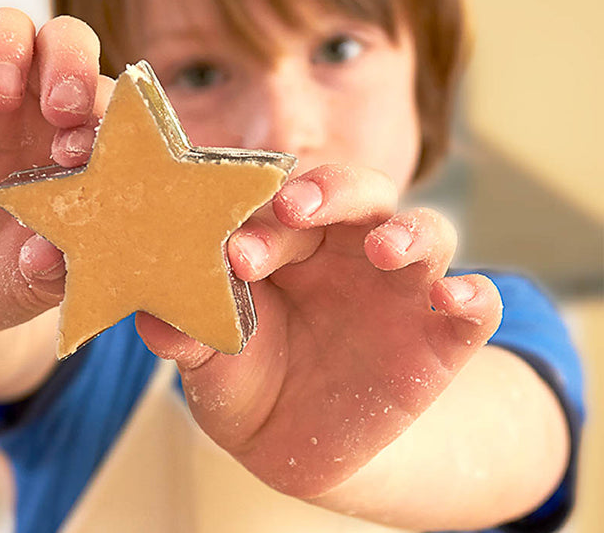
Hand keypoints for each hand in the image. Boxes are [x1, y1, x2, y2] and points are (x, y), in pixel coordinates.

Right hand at [0, 9, 107, 332]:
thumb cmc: (13, 272)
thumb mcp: (39, 279)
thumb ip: (54, 268)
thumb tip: (51, 253)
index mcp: (81, 138)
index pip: (104, 96)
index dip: (101, 111)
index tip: (82, 150)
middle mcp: (38, 106)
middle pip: (64, 39)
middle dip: (68, 60)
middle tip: (59, 105)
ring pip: (5, 26)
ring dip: (8, 49)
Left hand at [136, 164, 502, 497]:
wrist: (291, 442)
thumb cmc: (245, 378)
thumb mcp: (212, 362)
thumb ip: (188, 337)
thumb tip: (157, 320)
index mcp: (289, 237)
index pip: (280, 201)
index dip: (257, 212)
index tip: (231, 248)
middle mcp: (347, 247)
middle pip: (354, 191)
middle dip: (327, 191)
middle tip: (294, 207)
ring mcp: (399, 286)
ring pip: (422, 230)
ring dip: (406, 230)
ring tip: (384, 247)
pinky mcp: (441, 334)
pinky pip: (475, 305)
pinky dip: (474, 296)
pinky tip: (459, 298)